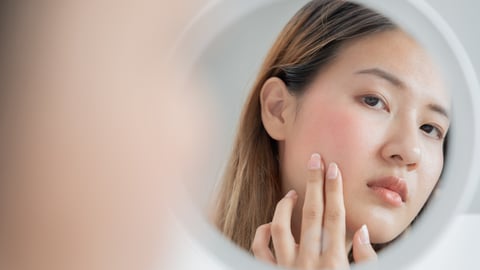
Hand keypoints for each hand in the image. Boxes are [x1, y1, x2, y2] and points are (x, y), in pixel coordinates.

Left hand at [251, 153, 376, 268]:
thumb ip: (366, 259)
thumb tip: (362, 231)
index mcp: (334, 263)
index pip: (335, 218)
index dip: (334, 190)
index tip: (333, 169)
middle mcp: (309, 263)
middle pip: (311, 214)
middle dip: (314, 183)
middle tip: (315, 160)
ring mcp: (287, 267)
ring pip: (280, 228)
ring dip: (285, 206)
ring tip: (292, 194)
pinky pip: (260, 249)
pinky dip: (263, 233)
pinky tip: (270, 224)